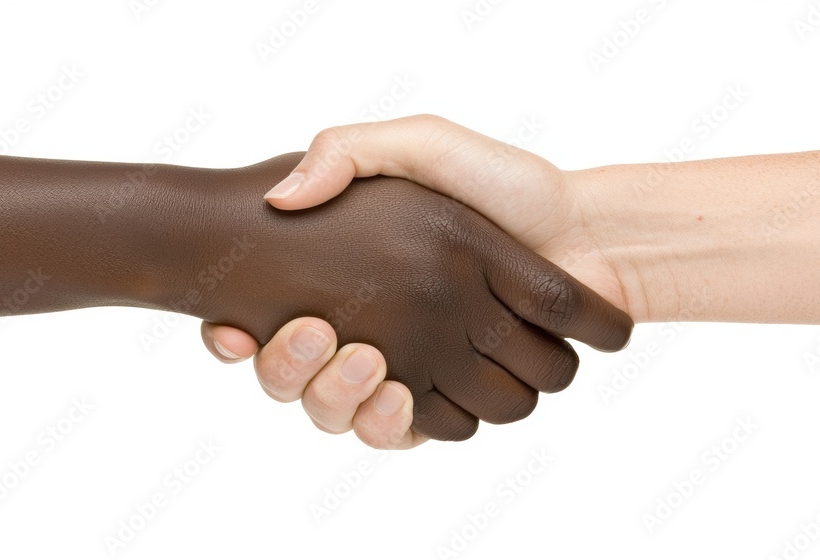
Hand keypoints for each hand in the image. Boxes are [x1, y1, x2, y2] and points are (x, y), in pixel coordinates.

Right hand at [177, 152, 630, 439]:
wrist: (586, 234)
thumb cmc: (505, 185)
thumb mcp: (420, 146)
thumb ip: (348, 151)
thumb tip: (280, 199)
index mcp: (353, 279)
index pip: (267, 318)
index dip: (236, 336)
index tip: (232, 328)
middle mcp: (370, 328)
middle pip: (293, 378)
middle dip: (286, 369)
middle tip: (314, 334)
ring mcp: (408, 368)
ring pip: (338, 412)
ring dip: (336, 397)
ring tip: (366, 360)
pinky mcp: (450, 400)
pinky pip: (403, 432)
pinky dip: (390, 423)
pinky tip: (396, 390)